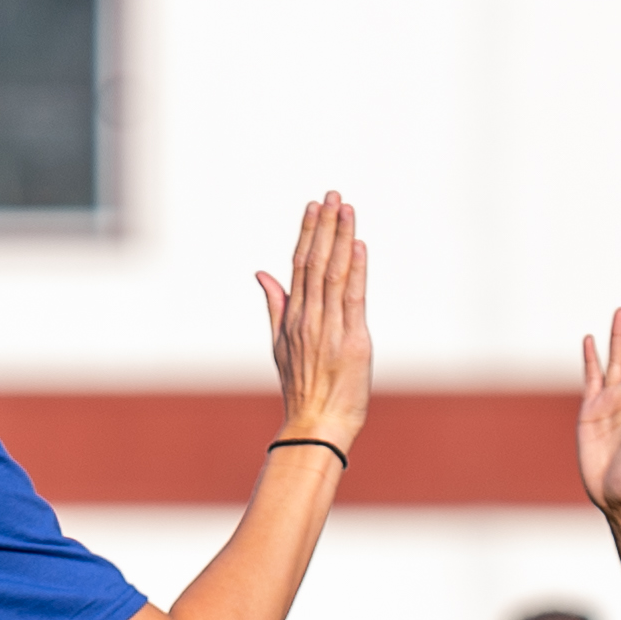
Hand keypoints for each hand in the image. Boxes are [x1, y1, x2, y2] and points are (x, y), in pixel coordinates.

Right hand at [256, 195, 371, 449]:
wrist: (317, 424)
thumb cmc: (302, 388)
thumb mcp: (280, 345)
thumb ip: (274, 305)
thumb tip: (262, 272)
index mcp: (293, 318)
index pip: (299, 266)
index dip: (307, 233)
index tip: (313, 206)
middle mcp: (308, 318)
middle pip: (316, 262)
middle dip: (324, 226)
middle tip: (332, 195)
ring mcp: (329, 329)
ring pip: (334, 274)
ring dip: (340, 238)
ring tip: (345, 208)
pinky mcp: (352, 341)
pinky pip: (353, 299)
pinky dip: (356, 271)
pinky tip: (358, 245)